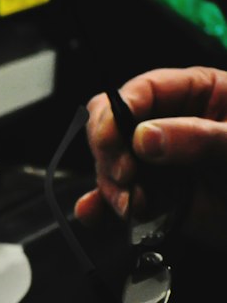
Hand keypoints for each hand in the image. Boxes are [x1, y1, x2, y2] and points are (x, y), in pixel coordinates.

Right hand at [75, 66, 226, 249]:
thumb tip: (145, 137)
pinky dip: (105, 206)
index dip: (118, 110)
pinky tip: (103, 212)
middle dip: (110, 152)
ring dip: (112, 185)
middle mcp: (170, 126)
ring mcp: (160, 162)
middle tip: (126, 176)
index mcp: (196, 95)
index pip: (142, 91)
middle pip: (113, 126)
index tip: (113, 136)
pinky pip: (118, 197)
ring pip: (111, 164)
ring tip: (136, 204)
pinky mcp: (156, 196)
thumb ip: (199, 137)